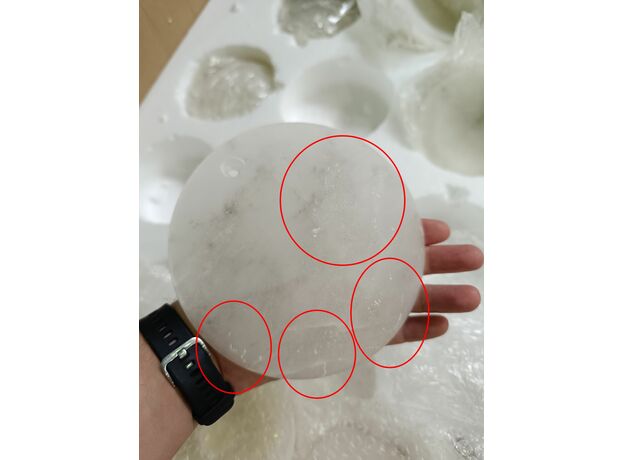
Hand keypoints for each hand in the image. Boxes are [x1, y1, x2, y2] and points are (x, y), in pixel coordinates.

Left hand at [208, 218, 483, 391]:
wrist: (220, 336)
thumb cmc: (236, 280)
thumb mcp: (258, 231)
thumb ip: (281, 204)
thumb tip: (287, 157)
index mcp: (331, 248)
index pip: (377, 234)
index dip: (411, 230)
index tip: (441, 227)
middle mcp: (342, 274)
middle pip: (399, 264)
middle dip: (440, 261)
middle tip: (475, 257)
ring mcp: (345, 307)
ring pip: (401, 300)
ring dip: (438, 298)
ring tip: (473, 296)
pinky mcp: (344, 337)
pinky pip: (386, 333)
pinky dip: (415, 330)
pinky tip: (443, 324)